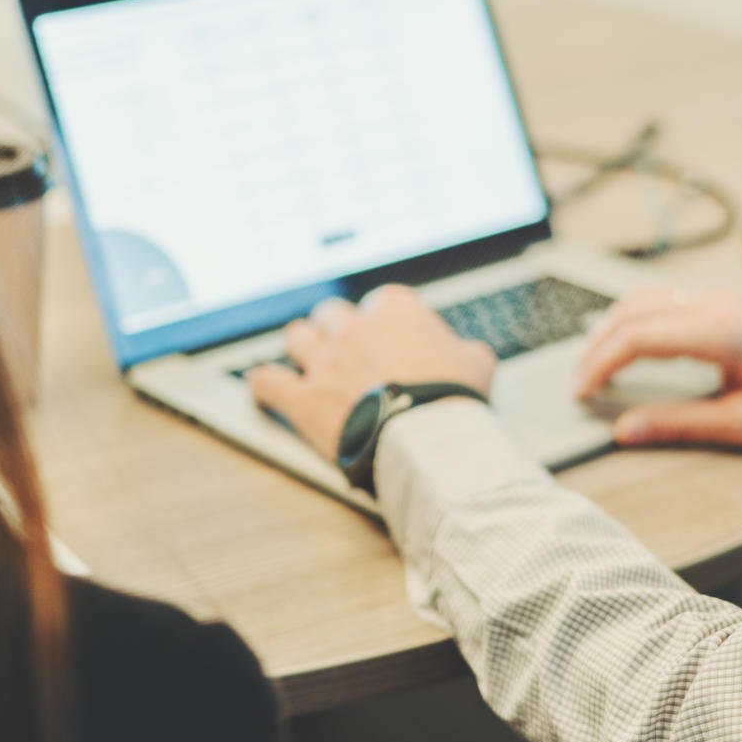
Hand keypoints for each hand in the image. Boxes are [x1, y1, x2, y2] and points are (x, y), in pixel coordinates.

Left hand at [247, 286, 496, 461]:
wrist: (429, 439)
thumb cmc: (454, 400)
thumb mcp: (477, 364)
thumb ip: (464, 351)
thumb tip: (467, 355)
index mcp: (395, 311)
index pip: (383, 302)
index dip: (386, 321)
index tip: (392, 339)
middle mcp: (353, 329)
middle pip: (332, 314)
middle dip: (338, 330)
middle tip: (346, 348)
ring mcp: (324, 362)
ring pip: (298, 338)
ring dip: (302, 347)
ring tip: (307, 358)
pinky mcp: (303, 398)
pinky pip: (268, 383)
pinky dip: (265, 385)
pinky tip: (263, 386)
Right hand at [572, 288, 741, 447]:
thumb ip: (679, 424)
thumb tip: (626, 429)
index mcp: (719, 331)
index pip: (638, 337)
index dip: (601, 364)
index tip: (582, 393)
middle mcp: (716, 306)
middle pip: (634, 312)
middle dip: (597, 347)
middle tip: (578, 385)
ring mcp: (720, 301)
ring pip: (646, 300)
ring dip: (613, 328)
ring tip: (594, 367)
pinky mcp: (724, 306)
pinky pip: (665, 301)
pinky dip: (635, 320)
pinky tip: (627, 344)